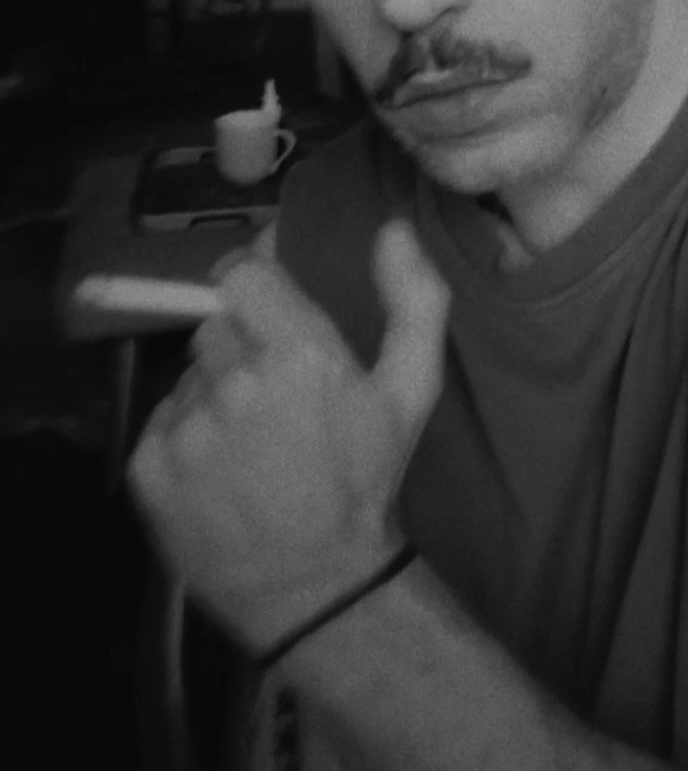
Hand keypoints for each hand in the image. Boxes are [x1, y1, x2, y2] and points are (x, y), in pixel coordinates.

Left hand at [128, 217, 450, 649]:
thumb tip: (393, 227)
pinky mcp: (147, 467)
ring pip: (189, 374)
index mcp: (299, 354)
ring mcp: (186, 428)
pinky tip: (221, 468)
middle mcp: (236, 383)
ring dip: (214, 391)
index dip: (253, 284)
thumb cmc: (364, 480)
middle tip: (275, 391)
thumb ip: (415, 300)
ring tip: (251, 437)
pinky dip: (185, 435)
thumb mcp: (411, 391)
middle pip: (215, 324)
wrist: (313, 585)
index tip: (268, 305)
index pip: (241, 274)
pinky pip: (161, 421)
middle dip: (242, 345)